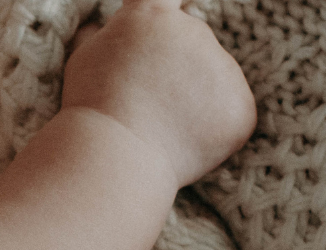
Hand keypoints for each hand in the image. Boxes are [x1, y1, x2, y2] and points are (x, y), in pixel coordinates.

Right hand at [62, 0, 255, 186]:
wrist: (114, 158)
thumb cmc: (91, 109)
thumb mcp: (84, 58)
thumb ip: (102, 35)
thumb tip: (103, 27)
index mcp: (154, 15)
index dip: (170, 5)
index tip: (174, 8)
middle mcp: (196, 32)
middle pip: (191, 44)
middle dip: (175, 68)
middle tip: (145, 103)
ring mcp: (224, 70)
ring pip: (213, 82)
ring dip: (194, 100)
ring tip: (159, 129)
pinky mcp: (241, 109)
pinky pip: (230, 115)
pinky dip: (211, 131)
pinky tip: (180, 144)